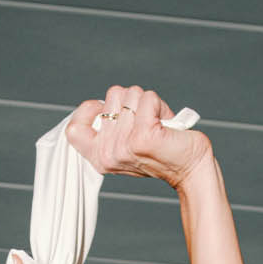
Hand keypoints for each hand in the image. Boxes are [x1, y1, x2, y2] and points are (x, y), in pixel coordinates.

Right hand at [66, 83, 209, 189]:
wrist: (189, 168)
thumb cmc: (160, 150)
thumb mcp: (125, 142)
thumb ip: (110, 126)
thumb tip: (103, 102)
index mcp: (98, 157)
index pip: (73, 129)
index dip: (88, 110)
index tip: (106, 110)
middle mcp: (107, 154)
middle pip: (111, 96)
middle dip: (132, 101)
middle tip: (145, 123)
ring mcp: (124, 146)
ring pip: (130, 94)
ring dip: (147, 102)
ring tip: (156, 123)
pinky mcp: (143, 137)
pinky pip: (148, 98)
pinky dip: (160, 104)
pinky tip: (165, 123)